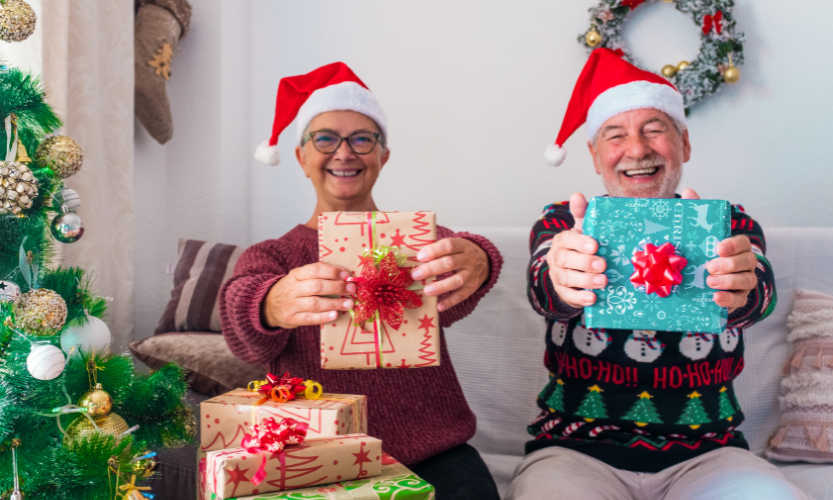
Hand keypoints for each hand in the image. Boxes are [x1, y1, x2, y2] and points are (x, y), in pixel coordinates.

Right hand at [262, 263, 355, 328]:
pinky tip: (335, 315)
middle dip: (336, 287)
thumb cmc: (292, 290)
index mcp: (296, 274)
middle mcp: (292, 288)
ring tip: (349, 304)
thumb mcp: (299, 278)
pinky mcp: (292, 318)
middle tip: (351, 289)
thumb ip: (317, 276)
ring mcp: (291, 304)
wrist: (268, 306)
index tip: (346, 275)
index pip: (315, 270)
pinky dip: (323, 317)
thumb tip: (344, 277)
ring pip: (314, 303)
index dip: (332, 272)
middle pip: (316, 286)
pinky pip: (309, 318)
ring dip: (334, 304)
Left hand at [410, 238, 489, 311]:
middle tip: (415, 275)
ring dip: (440, 287)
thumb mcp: (455, 245)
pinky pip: (461, 296)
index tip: (420, 257)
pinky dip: (450, 302)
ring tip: (426, 291)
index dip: (434, 251)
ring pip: (456, 280)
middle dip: (431, 269)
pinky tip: (439, 306)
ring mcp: (471, 274)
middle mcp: (468, 260)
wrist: (485, 261)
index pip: (449, 246)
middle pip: (450, 263)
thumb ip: (438, 249)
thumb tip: (413, 257)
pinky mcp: (471, 288)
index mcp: (462, 245)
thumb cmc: (461, 253)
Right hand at [546, 192, 606, 308]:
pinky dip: (580, 298)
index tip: (595, 245)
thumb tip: (577, 195)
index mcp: (562, 241)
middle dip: (584, 263)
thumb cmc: (582, 245)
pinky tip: (592, 298)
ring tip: (603, 282)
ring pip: (566, 278)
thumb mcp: (583, 228)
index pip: (567, 240)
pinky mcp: (563, 292)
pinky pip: (568, 296)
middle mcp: (557, 258)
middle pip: (566, 260)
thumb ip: (582, 213)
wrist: (573, 268)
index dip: (579, 243)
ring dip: (585, 281)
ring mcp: (558, 275)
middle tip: (602, 264)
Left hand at [682, 189, 757, 313]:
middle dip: (730, 264)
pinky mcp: (737, 299)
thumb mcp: (699, 235)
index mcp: (736, 247)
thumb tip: (689, 192)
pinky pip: (739, 301)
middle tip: (710, 266)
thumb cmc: (703, 253)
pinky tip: (716, 298)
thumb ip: (697, 214)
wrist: (703, 282)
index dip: (733, 245)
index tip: (718, 247)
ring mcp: (743, 282)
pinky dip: (729, 300)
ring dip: (729, 282)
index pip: (742, 243)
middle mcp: (745, 264)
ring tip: (710, 282)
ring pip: (746, 281)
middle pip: (747, 262)